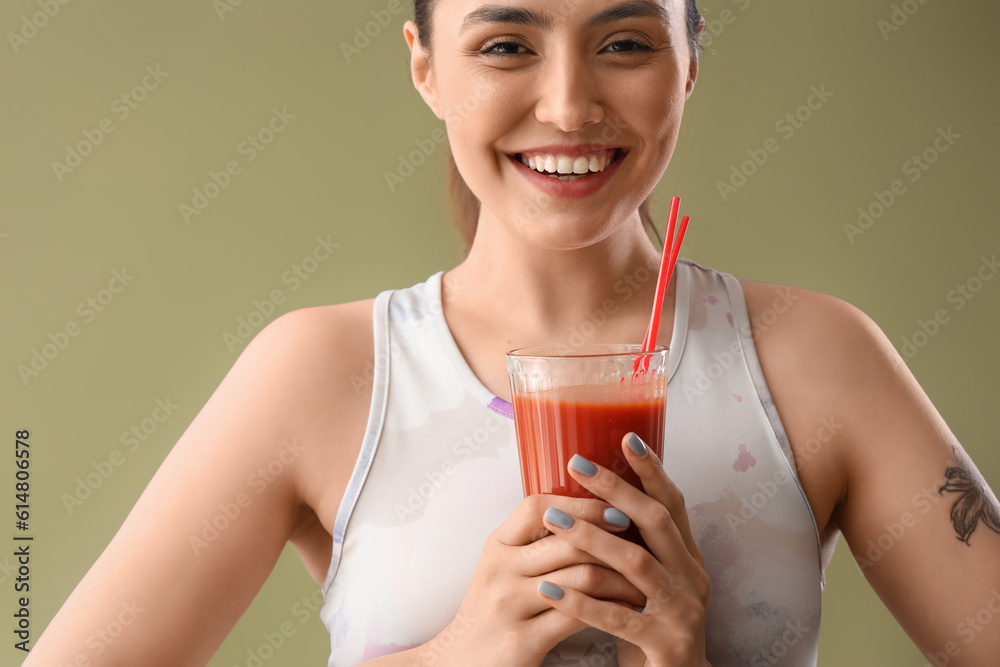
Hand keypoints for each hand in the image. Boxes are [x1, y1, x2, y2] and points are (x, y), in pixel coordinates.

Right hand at [418, 493, 646, 666]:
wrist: (460, 660)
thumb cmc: (491, 610)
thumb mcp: (502, 566)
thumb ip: (534, 542)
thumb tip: (588, 512)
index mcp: (496, 546)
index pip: (537, 507)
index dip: (579, 503)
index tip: (614, 504)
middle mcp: (499, 571)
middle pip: (567, 541)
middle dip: (612, 539)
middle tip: (643, 539)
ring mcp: (509, 606)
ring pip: (580, 577)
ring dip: (620, 576)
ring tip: (644, 575)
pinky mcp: (523, 640)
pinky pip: (579, 616)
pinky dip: (611, 607)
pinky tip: (628, 605)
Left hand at [536, 432, 711, 666]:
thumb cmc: (652, 628)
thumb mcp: (647, 582)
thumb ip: (633, 545)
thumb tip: (596, 499)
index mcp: (687, 559)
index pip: (672, 504)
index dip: (650, 470)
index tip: (625, 436)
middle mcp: (692, 578)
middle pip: (655, 523)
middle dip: (615, 489)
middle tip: (575, 464)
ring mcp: (683, 612)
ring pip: (635, 564)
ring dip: (590, 538)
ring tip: (552, 518)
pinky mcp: (666, 644)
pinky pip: (619, 618)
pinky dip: (582, 601)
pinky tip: (551, 588)